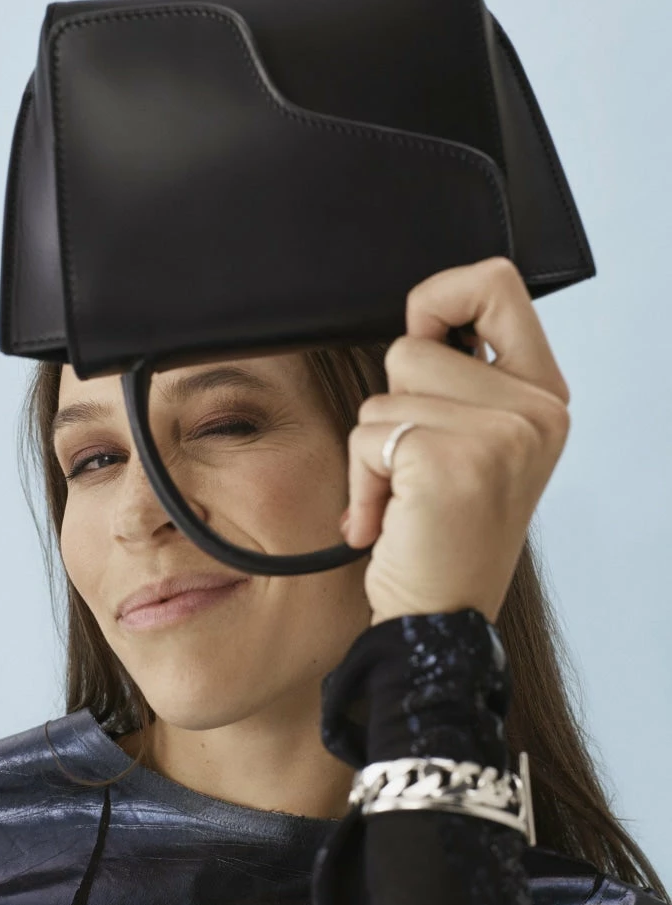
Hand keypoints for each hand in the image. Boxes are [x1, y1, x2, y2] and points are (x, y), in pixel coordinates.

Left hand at [341, 256, 570, 627]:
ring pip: (383, 391)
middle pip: (414, 344)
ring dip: (374, 448)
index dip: (441, 297)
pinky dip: (361, 480)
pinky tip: (391, 520)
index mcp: (543, 397)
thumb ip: (466, 381)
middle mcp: (534, 413)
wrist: (442, 620)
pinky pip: (366, 435)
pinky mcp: (448, 461)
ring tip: (407, 497)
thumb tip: (420, 324)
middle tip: (418, 464)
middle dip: (393, 405)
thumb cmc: (450, 536)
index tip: (424, 337)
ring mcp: (498, 436)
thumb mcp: (482, 447)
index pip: (496, 284)